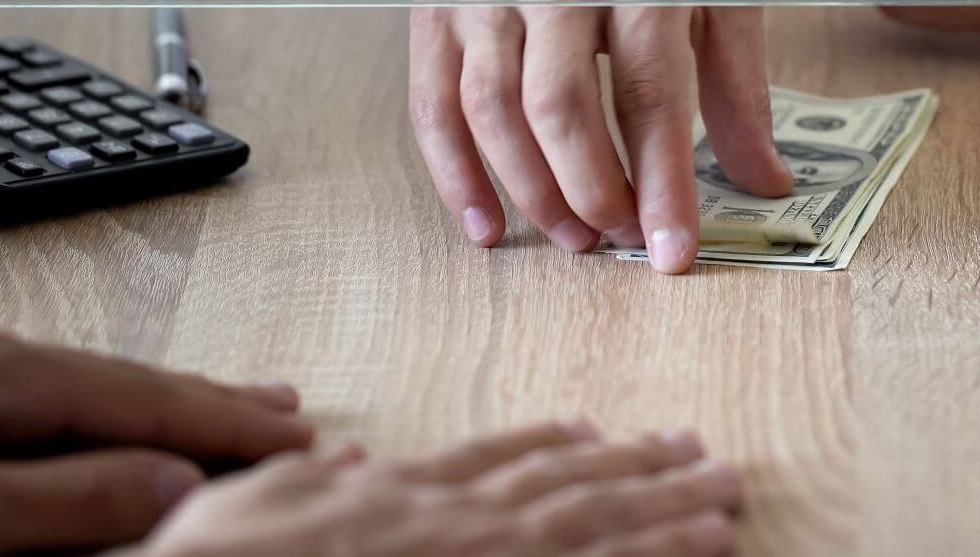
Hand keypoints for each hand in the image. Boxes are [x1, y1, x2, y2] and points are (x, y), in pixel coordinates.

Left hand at [0, 316, 313, 556]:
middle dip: (204, 400)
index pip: (148, 398)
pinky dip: (69, 408)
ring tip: (199, 416)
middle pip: (115, 378)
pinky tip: (74, 418)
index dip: (230, 422)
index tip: (299, 435)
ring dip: (139, 404)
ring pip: (62, 384)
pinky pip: (8, 392)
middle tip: (280, 410)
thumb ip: (69, 502)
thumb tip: (174, 483)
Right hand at [136, 423, 740, 556]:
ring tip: (726, 498)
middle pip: (572, 488)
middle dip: (643, 472)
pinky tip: (701, 553)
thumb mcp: (253, 504)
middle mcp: (463, 523)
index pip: (495, 460)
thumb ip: (311, 479)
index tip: (597, 434)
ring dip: (672, 512)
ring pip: (603, 529)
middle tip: (704, 457)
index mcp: (406, 494)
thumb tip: (345, 454)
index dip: (552, 443)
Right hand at [413, 0, 792, 273]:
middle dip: (592, 191)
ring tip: (572, 237)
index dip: (663, 181)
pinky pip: (433, 105)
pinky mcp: (435, 9)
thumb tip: (767, 182)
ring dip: (531, 191)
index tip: (672, 254)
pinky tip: (487, 226)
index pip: (653, 89)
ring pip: (494, 111)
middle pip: (563, 106)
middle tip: (618, 238)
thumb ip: (741, 84)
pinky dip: (456, 176)